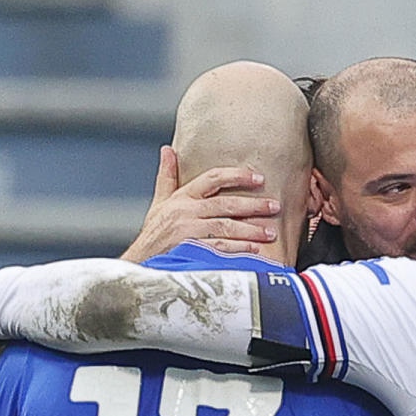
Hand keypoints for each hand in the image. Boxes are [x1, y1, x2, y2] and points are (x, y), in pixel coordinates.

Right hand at [122, 148, 281, 261]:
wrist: (140, 264)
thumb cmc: (154, 236)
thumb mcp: (159, 203)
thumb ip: (167, 177)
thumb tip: (168, 151)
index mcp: (182, 198)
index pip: (213, 178)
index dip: (237, 176)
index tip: (258, 178)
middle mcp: (186, 212)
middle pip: (225, 203)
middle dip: (253, 205)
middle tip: (274, 206)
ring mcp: (188, 232)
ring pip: (226, 227)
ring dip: (251, 230)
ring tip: (269, 233)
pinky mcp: (191, 252)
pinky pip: (219, 248)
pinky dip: (238, 249)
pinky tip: (254, 250)